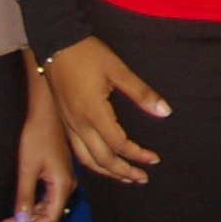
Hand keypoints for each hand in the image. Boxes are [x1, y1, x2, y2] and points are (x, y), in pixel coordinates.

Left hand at [4, 62, 75, 221]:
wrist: (45, 111)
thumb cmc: (37, 136)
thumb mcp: (27, 168)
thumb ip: (25, 197)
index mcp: (63, 184)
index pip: (50, 218)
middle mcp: (66, 184)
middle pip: (50, 214)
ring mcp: (63, 178)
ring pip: (47, 206)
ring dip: (29, 215)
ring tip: (7, 221)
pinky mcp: (57, 172)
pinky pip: (47, 196)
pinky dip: (33, 204)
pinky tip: (19, 206)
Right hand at [45, 37, 168, 184]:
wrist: (55, 44)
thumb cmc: (88, 55)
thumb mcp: (118, 70)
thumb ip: (141, 93)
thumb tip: (164, 111)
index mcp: (93, 113)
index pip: (118, 145)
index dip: (137, 155)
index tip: (153, 159)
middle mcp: (78, 124)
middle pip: (101, 159)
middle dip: (123, 171)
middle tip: (142, 177)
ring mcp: (69, 124)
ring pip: (86, 159)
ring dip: (107, 171)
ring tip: (125, 177)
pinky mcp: (64, 121)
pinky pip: (78, 150)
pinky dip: (92, 162)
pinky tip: (102, 162)